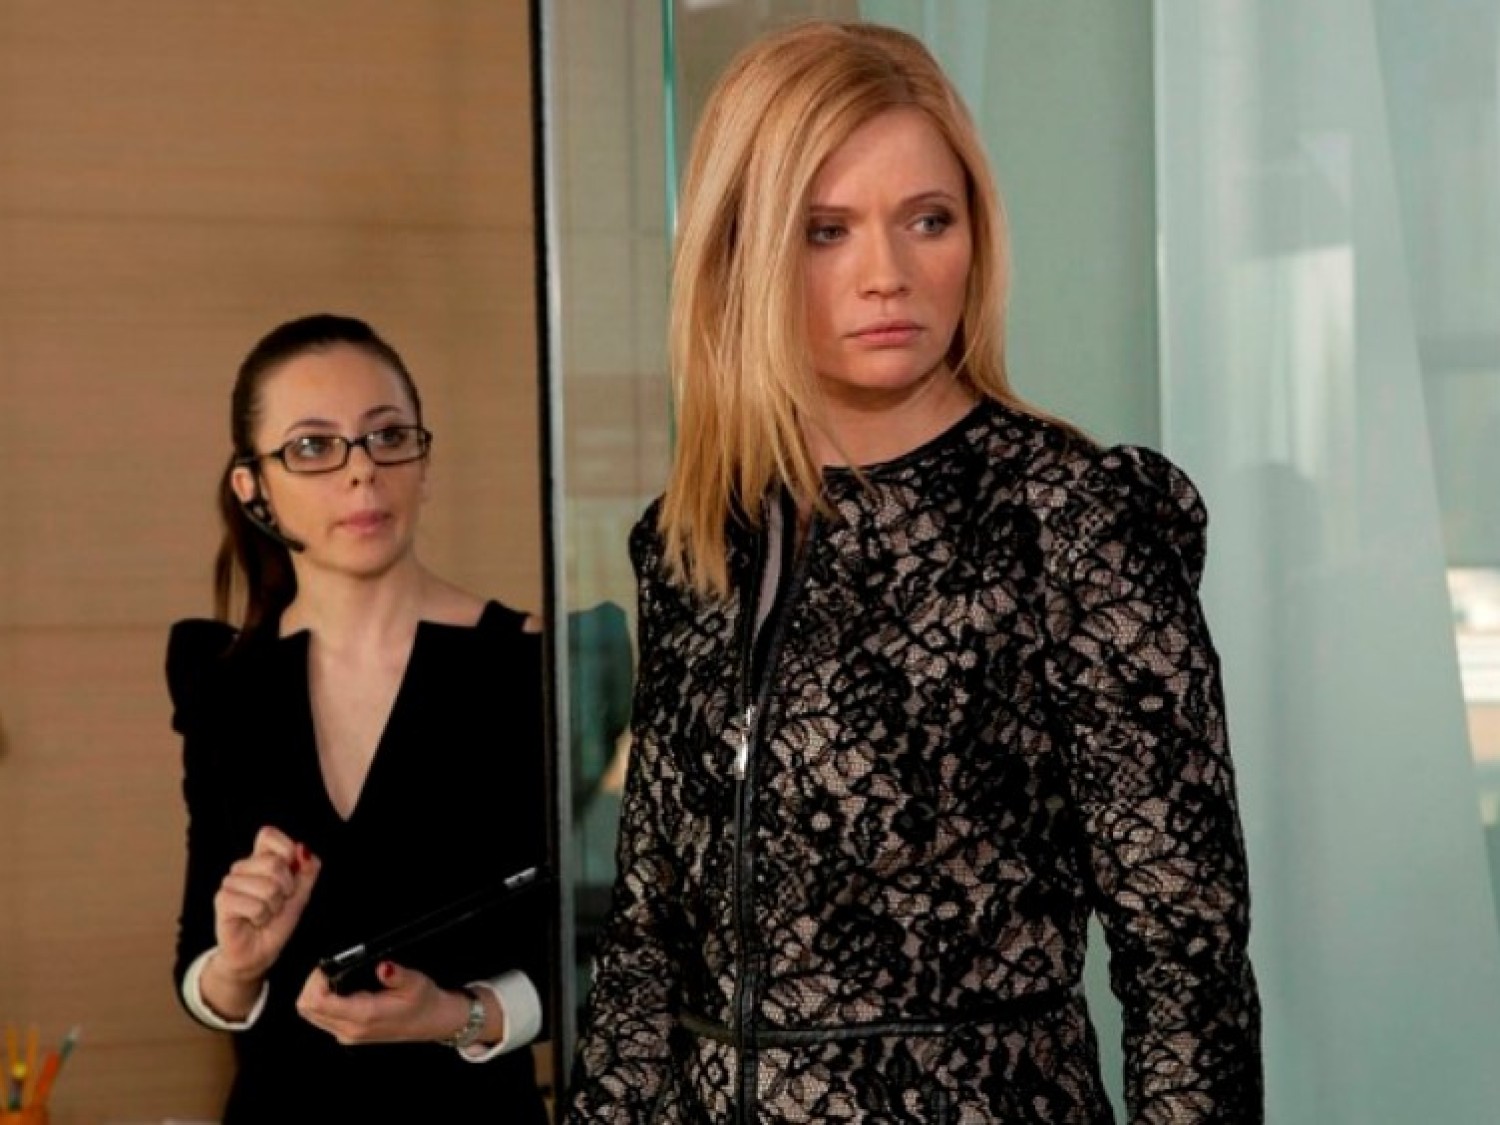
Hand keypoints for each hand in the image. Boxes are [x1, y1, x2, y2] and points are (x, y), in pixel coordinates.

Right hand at [210, 826, 320, 987]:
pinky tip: (254, 921)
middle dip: (286, 888)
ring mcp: (230, 883)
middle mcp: (242, 867)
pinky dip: (262, 917)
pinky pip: (255, 905)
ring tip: (265, 914)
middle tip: (277, 902)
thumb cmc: (276, 922)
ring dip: (274, 906)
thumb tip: (304, 849)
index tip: (290, 873)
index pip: (267, 834)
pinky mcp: (223, 901)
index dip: (286, 849)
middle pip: (274, 863)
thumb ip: (307, 870)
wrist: (259, 952)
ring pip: (268, 887)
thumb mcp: (301, 894)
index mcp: (260, 859)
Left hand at [296, 961, 487, 1046]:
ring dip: (314, 992)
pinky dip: (320, 1000)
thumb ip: (397, 975)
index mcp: (364, 1016)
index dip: (315, 980)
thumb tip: (383, 966)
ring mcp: (347, 1034)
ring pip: (310, 1014)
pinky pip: (320, 1017)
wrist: (433, 1022)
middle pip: (307, 1009)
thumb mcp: (416, 983)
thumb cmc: (424, 1001)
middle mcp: (350, 1029)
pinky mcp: (347, 1033)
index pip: (318, 1002)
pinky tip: (338, 987)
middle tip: (328, 968)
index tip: (328, 965)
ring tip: (332, 975)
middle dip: (310, 984)